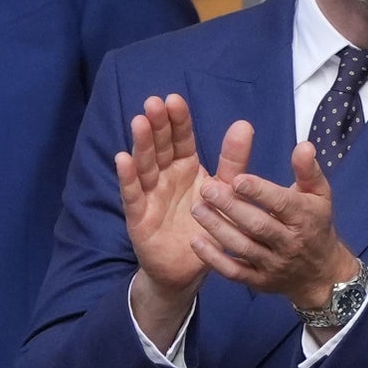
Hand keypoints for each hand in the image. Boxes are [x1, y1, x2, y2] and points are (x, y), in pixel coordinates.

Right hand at [117, 95, 251, 346]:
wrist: (188, 268)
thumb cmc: (207, 225)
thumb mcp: (226, 190)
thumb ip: (234, 160)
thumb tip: (244, 123)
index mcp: (186, 167)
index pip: (181, 139)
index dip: (178, 121)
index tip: (175, 99)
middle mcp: (165, 177)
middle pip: (160, 147)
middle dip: (158, 125)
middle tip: (155, 102)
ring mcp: (150, 195)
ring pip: (145, 165)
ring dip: (142, 144)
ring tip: (140, 122)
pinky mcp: (139, 217)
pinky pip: (132, 195)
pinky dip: (128, 177)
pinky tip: (123, 159)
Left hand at [190, 141, 356, 309]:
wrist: (321, 273)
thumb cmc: (316, 224)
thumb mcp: (320, 195)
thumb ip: (308, 170)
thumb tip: (304, 145)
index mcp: (304, 217)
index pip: (281, 204)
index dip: (259, 192)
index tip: (236, 178)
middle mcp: (289, 242)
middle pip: (258, 225)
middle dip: (231, 207)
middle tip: (206, 189)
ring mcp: (274, 264)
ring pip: (243, 247)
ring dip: (218, 228)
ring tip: (197, 209)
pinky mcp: (259, 281)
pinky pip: (234, 272)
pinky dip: (214, 259)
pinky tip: (196, 242)